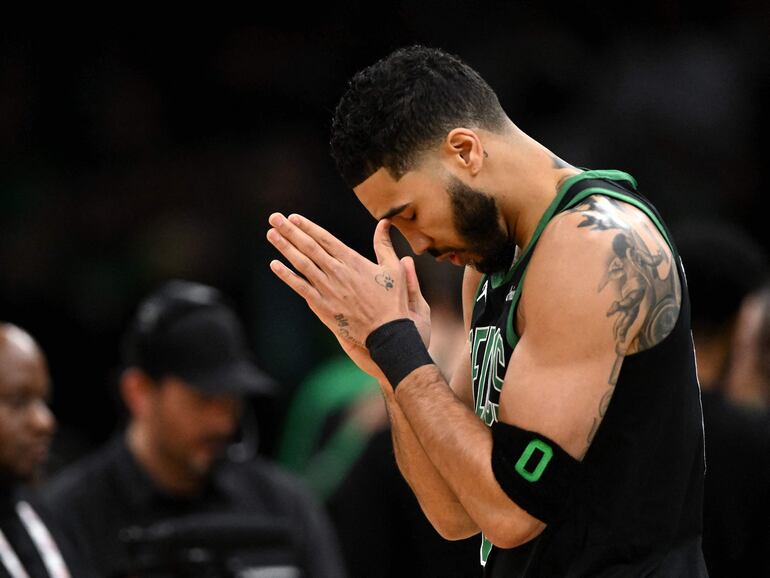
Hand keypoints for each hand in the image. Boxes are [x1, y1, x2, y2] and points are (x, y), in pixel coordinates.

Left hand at [267, 213, 430, 379]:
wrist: (386, 333)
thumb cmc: (392, 301)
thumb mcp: (393, 268)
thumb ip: (384, 245)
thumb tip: (384, 223)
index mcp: (353, 261)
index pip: (325, 238)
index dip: (308, 227)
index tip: (293, 217)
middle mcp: (337, 272)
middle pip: (309, 247)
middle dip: (290, 230)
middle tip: (274, 218)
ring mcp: (327, 289)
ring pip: (301, 264)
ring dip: (284, 247)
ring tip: (271, 234)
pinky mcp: (322, 306)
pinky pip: (300, 287)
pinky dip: (286, 275)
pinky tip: (274, 265)